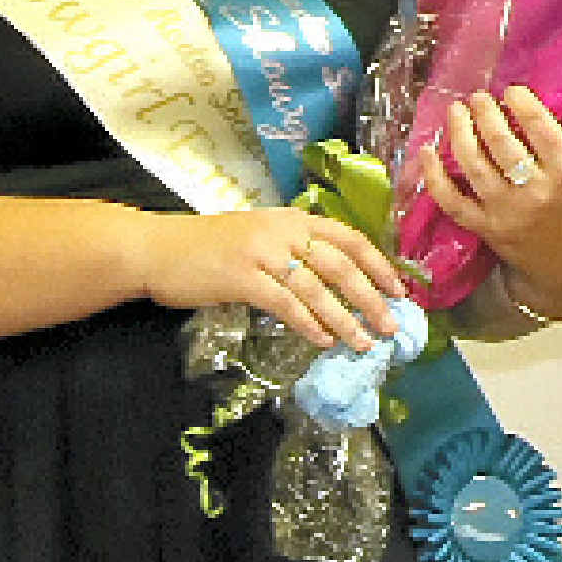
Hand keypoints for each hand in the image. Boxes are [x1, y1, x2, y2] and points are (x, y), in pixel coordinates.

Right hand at [136, 205, 406, 350]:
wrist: (161, 249)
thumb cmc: (212, 248)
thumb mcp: (260, 237)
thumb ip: (294, 251)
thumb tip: (339, 286)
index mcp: (291, 218)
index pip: (347, 236)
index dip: (378, 264)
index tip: (400, 291)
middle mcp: (281, 229)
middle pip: (340, 263)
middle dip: (370, 297)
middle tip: (389, 327)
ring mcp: (261, 252)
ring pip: (316, 287)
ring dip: (344, 318)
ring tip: (362, 343)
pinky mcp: (242, 277)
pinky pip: (285, 303)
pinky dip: (309, 323)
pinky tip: (322, 341)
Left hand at [420, 68, 561, 317]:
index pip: (541, 130)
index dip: (522, 104)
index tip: (510, 91)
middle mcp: (537, 193)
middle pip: (503, 146)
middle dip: (485, 116)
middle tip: (477, 97)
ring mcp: (507, 212)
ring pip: (475, 169)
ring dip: (459, 136)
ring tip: (455, 111)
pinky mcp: (485, 228)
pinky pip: (452, 202)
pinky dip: (434, 178)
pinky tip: (426, 151)